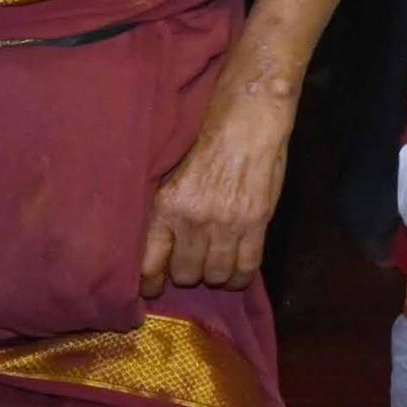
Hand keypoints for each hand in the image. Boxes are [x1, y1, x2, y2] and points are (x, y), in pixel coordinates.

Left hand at [141, 79, 289, 295]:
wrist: (248, 118)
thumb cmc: (208, 137)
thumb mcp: (174, 173)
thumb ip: (168, 208)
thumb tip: (161, 244)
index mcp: (167, 205)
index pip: (150, 264)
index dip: (151, 283)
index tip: (153, 288)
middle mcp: (193, 220)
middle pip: (186, 274)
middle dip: (188, 273)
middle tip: (192, 264)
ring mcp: (227, 223)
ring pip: (216, 274)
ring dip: (215, 275)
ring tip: (216, 266)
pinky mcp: (256, 222)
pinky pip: (247, 267)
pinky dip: (241, 277)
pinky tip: (237, 274)